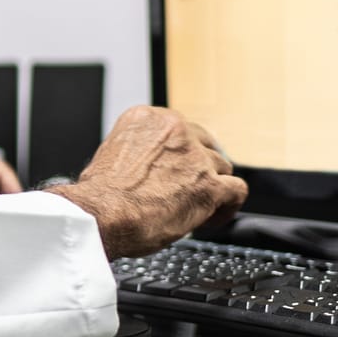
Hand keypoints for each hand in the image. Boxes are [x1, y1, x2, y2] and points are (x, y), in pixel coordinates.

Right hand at [43, 106, 246, 257]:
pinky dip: (228, 206)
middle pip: (206, 145)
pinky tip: (213, 218)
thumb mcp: (112, 154)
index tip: (178, 170)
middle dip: (200, 168)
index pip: (181, 130)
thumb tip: (153, 168)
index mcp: (147, 118)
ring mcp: (195, 156)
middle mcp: (174, 130)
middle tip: (187, 190)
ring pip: (222, 168)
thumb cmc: (100, 196)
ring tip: (197, 209)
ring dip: (212, 188)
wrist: (100, 215)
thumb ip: (140, 151)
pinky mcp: (209, 185)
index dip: (182, 154)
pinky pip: (237, 191)